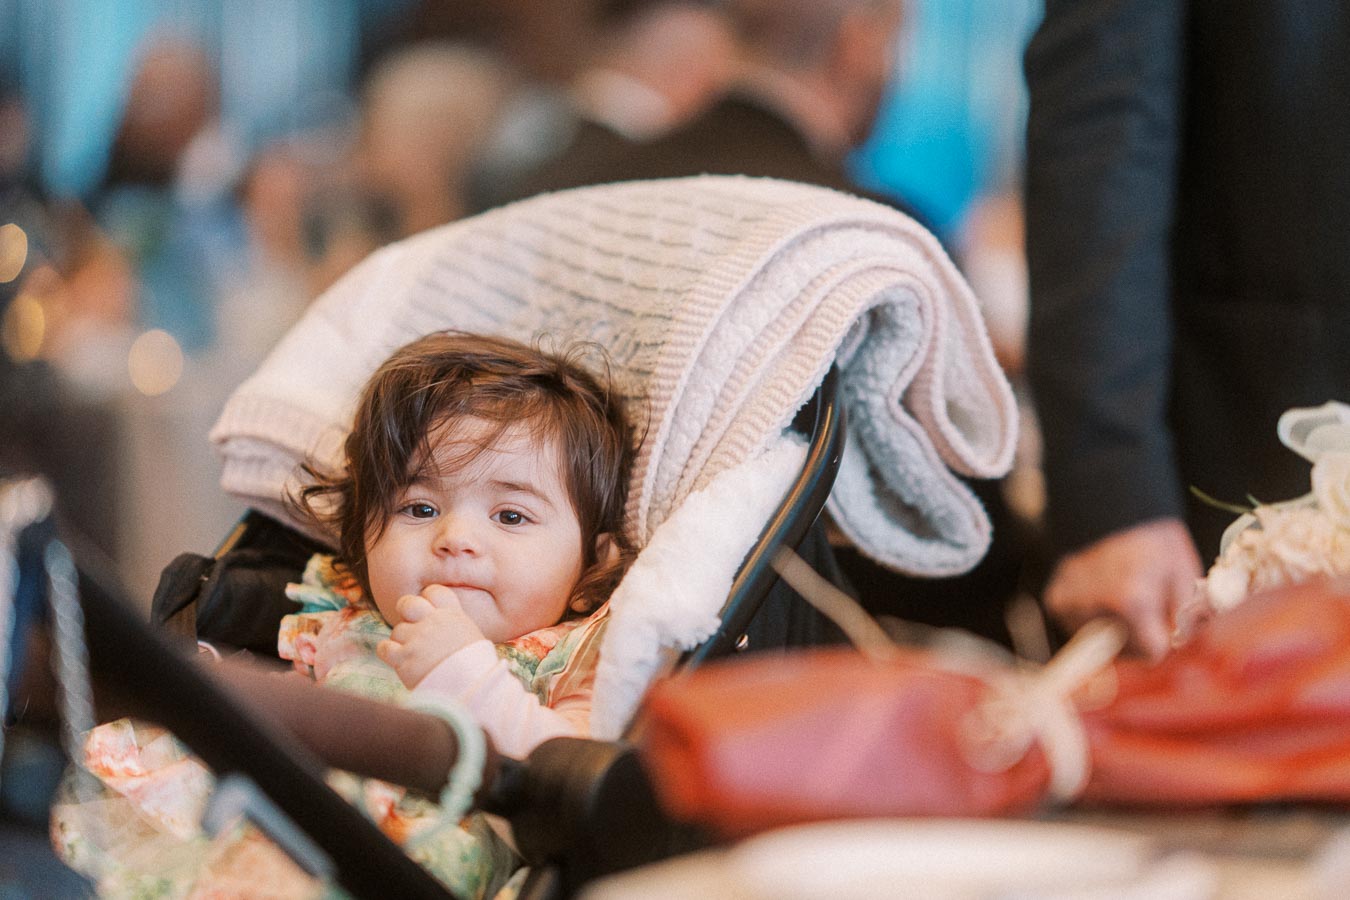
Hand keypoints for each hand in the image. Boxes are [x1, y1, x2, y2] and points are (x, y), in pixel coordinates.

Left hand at [377, 585, 484, 687]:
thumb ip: (453, 624)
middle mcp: (432, 621)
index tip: (429, 611)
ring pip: (397, 630)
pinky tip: (398, 659)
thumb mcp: (471, 635)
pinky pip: (384, 647)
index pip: (434, 591)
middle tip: (411, 625)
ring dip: (402, 641)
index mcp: (452, 614)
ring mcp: (416, 638)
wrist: (470, 686)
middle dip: (406, 612)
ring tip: (414, 655)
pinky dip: (388, 653)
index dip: (427, 599)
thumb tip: (443, 624)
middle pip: (407, 603)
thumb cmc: (475, 665)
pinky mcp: (403, 657)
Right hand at [1043, 518, 1205, 659]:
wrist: (1111, 508)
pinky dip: (1090, 617)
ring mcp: (1070, 606)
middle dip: (1137, 635)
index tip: (1162, 618)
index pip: (1151, 654)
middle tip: (1142, 602)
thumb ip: (1186, 617)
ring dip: (1112, 627)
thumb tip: (1178, 644)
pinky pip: (1077, 626)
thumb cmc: (1154, 541)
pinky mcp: (1055, 601)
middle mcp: (1096, 608)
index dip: (1162, 638)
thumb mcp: (1184, 574)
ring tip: (1118, 594)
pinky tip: (1098, 592)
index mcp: (1131, 602)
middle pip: (1124, 651)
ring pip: (1099, 641)